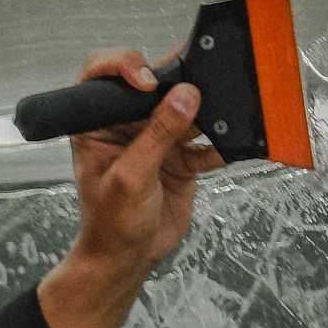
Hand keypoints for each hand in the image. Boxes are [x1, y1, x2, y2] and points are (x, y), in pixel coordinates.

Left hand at [37, 48, 222, 327]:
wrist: (127, 261)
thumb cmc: (110, 225)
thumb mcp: (130, 178)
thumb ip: (157, 136)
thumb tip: (184, 96)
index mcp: (98, 124)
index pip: (105, 76)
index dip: (126, 67)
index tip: (149, 82)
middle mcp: (126, 126)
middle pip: (154, 87)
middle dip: (177, 82)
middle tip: (200, 82)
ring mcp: (156, 139)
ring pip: (185, 109)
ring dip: (205, 110)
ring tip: (220, 111)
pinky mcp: (181, 157)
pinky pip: (206, 141)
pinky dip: (220, 142)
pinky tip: (230, 144)